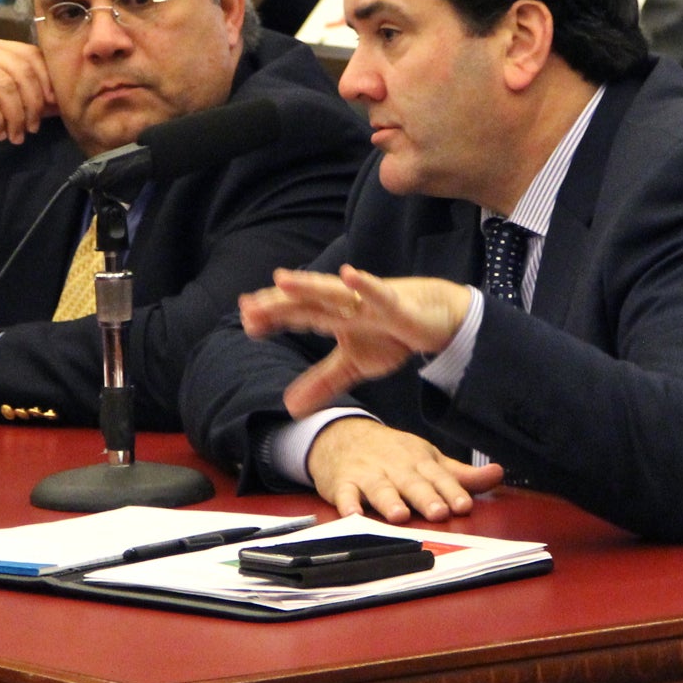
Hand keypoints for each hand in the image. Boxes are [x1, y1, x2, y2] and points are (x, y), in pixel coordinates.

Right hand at [0, 38, 58, 188]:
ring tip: (16, 135)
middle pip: (21, 70)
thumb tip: (65, 100)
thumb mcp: (9, 104)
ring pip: (4, 84)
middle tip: (32, 129)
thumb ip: (35, 98)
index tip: (52, 106)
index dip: (47, 81)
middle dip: (32, 104)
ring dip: (16, 115)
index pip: (32, 55)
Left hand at [242, 265, 476, 416]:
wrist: (436, 318)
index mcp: (333, 317)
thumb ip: (322, 383)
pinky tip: (348, 274)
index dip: (272, 318)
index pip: (296, 316)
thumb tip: (289, 408)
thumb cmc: (391, 334)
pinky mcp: (394, 303)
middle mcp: (345, 305)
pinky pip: (378, 293)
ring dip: (308, 286)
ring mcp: (367, 302)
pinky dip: (364, 284)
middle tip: (248, 307)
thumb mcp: (353, 364)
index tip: (246, 322)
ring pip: (333, 293)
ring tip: (281, 280)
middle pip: (306, 303)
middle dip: (278, 304)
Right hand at [305, 417, 502, 523]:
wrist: (343, 436)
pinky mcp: (342, 482)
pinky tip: (352, 514)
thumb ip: (461, 474)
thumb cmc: (393, 454)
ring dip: (389, 501)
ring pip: (380, 488)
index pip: (439, 477)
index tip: (463, 505)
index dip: (452, 491)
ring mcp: (368, 474)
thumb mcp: (428, 459)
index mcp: (420, 461)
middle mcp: (396, 466)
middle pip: (412, 483)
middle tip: (438, 512)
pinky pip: (344, 494)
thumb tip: (498, 473)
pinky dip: (347, 503)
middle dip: (425, 497)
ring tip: (399, 515)